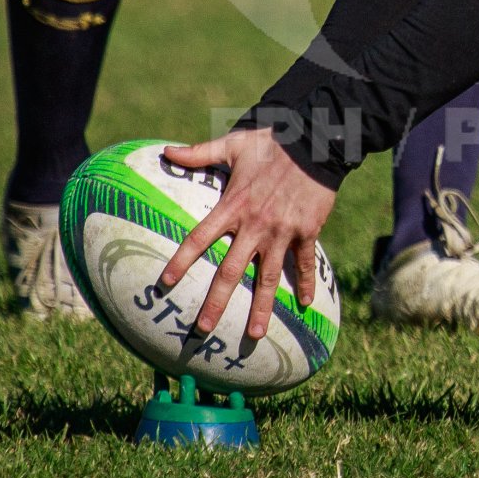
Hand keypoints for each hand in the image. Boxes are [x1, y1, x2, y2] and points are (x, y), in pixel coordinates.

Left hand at [159, 129, 337, 342]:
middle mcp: (254, 225)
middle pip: (231, 271)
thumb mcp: (233, 145)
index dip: (181, 261)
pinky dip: (306, 284)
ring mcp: (282, 232)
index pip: (200, 239)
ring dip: (262, 308)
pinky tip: (305, 305)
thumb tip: (167, 152)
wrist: (314, 141)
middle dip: (216, 302)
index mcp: (233, 207)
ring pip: (269, 278)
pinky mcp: (307, 231)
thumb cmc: (270, 143)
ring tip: (255, 335)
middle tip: (203, 329)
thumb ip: (199, 153)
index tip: (164, 283)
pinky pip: (304, 263)